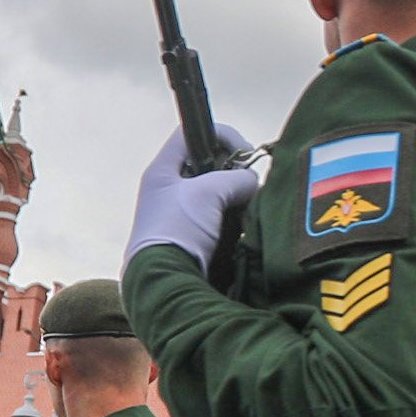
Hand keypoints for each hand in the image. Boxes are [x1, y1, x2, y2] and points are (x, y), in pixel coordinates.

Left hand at [127, 124, 266, 274]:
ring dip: (237, 198)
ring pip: (219, 193)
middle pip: (210, 165)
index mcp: (163, 171)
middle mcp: (170, 189)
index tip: (245, 155)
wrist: (164, 283)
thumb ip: (237, 178)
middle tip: (248, 186)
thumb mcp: (208, 192)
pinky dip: (235, 219)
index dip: (222, 136)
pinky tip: (242, 228)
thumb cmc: (178, 229)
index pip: (192, 133)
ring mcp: (182, 215)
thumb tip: (252, 185)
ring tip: (247, 210)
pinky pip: (221, 218)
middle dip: (235, 172)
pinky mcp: (194, 237)